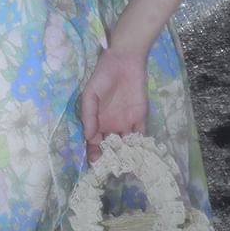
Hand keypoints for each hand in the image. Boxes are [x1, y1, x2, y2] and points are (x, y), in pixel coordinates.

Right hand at [80, 46, 148, 162]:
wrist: (125, 62)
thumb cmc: (102, 77)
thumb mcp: (89, 95)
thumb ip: (88, 115)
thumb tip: (88, 137)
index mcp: (96, 123)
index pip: (94, 144)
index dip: (94, 154)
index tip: (96, 164)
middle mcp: (110, 126)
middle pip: (110, 149)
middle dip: (111, 160)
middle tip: (112, 169)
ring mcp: (126, 124)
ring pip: (126, 145)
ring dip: (126, 155)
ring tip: (127, 165)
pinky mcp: (140, 119)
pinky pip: (141, 135)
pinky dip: (141, 145)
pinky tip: (140, 153)